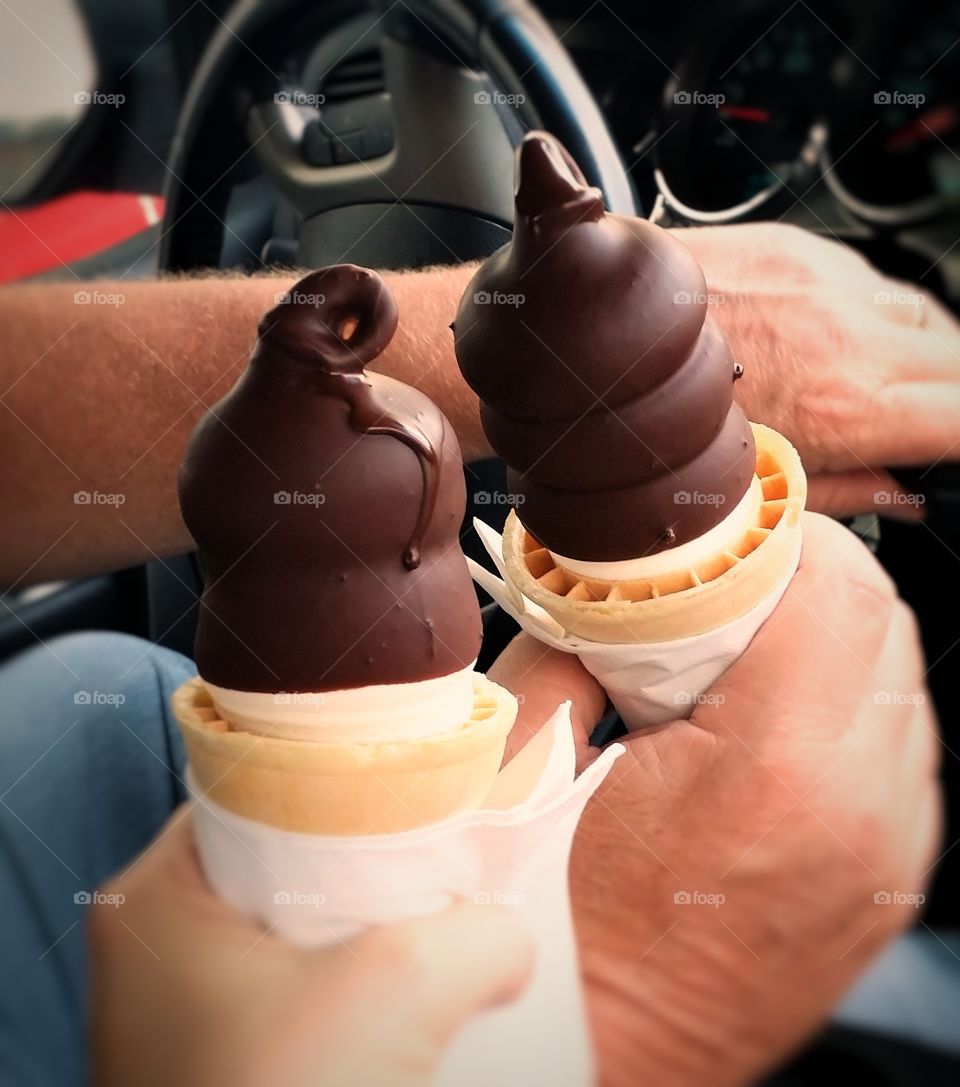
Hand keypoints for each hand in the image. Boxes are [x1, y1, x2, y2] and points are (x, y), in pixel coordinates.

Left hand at [89, 812, 532, 1086]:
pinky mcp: (224, 1067)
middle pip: (284, 863)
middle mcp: (156, 950)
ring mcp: (187, 1016)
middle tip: (439, 861)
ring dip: (369, 938)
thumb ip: (477, 931)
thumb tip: (507, 937)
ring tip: (439, 929)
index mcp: (155, 899)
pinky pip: (299, 1001)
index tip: (413, 788)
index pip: (258, 789)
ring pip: (298, 936)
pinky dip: (355, 995)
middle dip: (368, 867)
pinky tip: (411, 1004)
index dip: (341, 782)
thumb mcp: (397, 988)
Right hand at [490, 512, 940, 1086]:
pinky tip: (764, 719)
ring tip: (733, 660)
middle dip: (800, 579)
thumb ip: (564, 643)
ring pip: (898, 675)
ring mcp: (891, 850)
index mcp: (773, 776)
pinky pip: (895, 739)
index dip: (782, 534)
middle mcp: (862, 813)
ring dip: (823, 639)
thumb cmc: (559, 937)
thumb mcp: (526, 765)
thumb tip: (597, 576)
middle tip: (717, 589)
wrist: (603, 1050)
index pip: (838, 586)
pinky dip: (841, 700)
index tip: (727, 532)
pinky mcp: (891, 870)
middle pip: (880, 619)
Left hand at [676, 222, 959, 519]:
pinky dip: (870, 311)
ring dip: (923, 349)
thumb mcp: (756, 488)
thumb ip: (849, 489)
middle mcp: (849, 333)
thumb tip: (902, 496)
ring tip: (882, 384)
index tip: (949, 445)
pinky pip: (868, 277)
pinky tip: (832, 339)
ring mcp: (825, 280)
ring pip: (923, 311)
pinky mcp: (797, 246)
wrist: (583, 345)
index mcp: (847, 405)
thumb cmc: (650, 425)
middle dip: (951, 392)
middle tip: (925, 422)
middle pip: (959, 355)